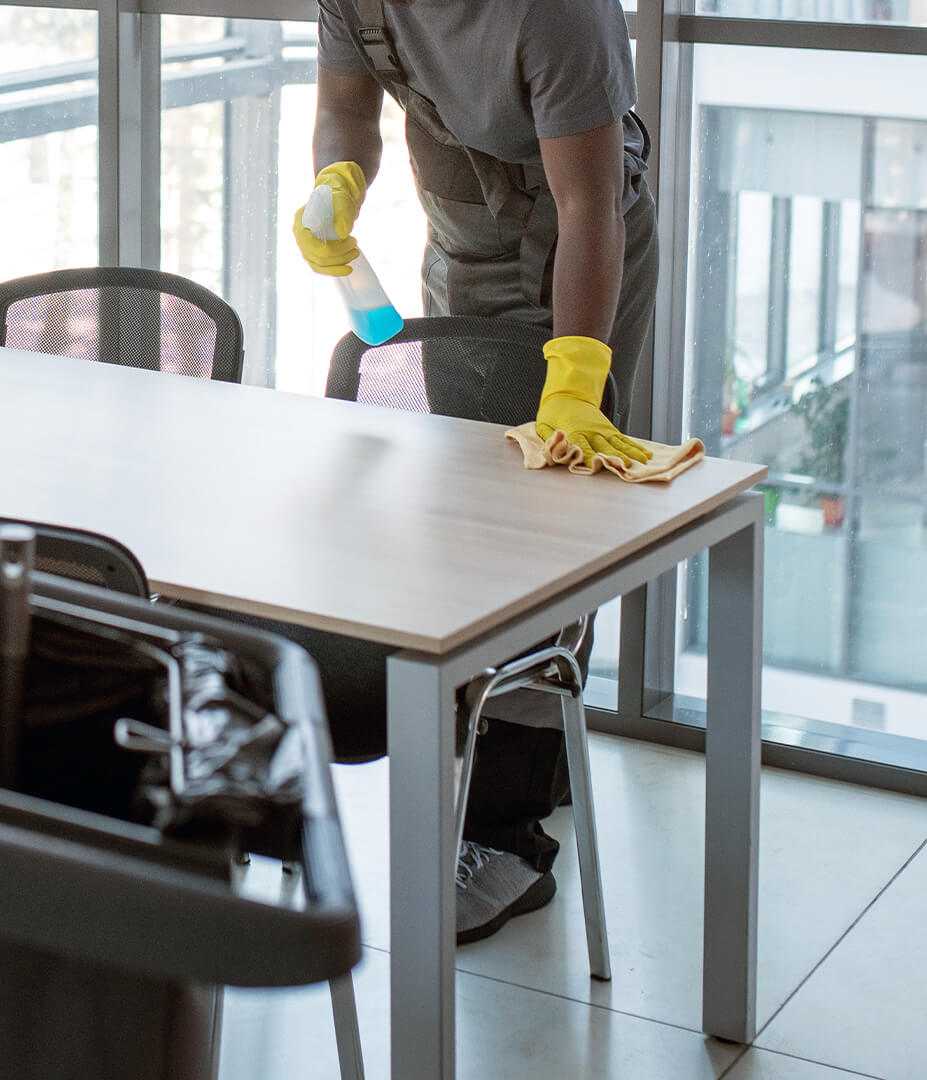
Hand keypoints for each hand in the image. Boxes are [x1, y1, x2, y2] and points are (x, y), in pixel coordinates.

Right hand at [293, 161, 365, 276]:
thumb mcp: (340, 200)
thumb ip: (341, 213)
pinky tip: (348, 268)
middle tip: (356, 246)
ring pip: (318, 265)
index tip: (352, 240)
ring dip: (339, 263)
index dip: (334, 248)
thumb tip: (342, 232)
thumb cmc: (336, 198)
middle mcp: (299, 235)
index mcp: (301, 220)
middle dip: (340, 255)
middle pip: (317, 256)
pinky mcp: (312, 253)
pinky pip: (320, 268)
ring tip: (355, 253)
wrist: (334, 201)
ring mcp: (304, 246)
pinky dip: (334, 270)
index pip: (312, 244)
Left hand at [536, 336, 651, 467]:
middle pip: (605, 447)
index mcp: (575, 431)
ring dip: (631, 453)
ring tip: (642, 462)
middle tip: (626, 466)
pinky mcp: (610, 429)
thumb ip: (549, 438)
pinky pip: (624, 439)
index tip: (596, 466)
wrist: (568, 394)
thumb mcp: (544, 424)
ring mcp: (603, 430)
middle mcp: (592, 431)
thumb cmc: (554, 412)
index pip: (583, 447)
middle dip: (615, 457)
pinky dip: (635, 446)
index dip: (590, 457)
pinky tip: (646, 454)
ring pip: (619, 443)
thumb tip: (556, 447)